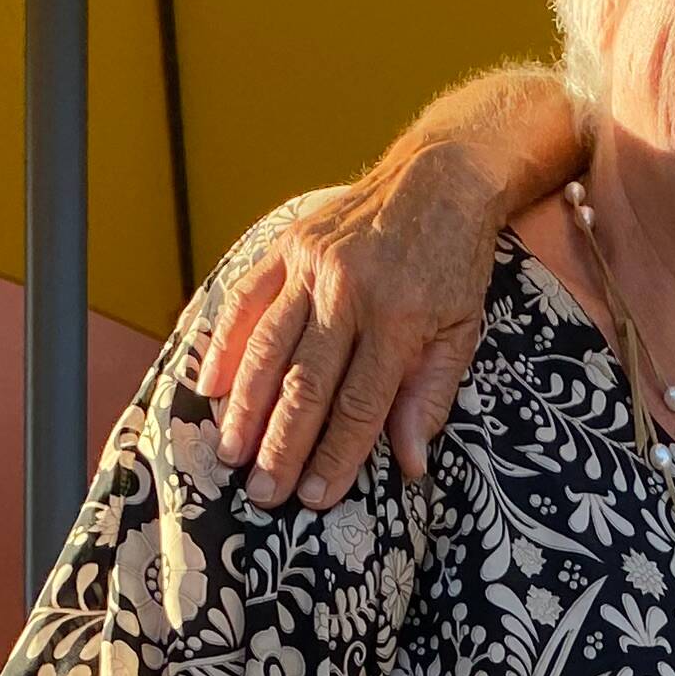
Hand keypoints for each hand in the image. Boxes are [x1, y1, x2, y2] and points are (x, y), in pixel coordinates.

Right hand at [199, 149, 503, 507]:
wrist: (440, 178)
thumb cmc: (454, 265)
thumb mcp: (462, 332)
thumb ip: (430, 396)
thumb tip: (408, 463)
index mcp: (399, 320)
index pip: (359, 404)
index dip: (335, 455)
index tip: (313, 497)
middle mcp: (350, 292)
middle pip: (306, 383)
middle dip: (282, 444)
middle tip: (261, 493)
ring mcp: (313, 265)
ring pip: (269, 345)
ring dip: (246, 406)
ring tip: (231, 453)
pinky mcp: (290, 245)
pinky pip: (248, 299)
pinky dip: (226, 343)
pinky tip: (211, 387)